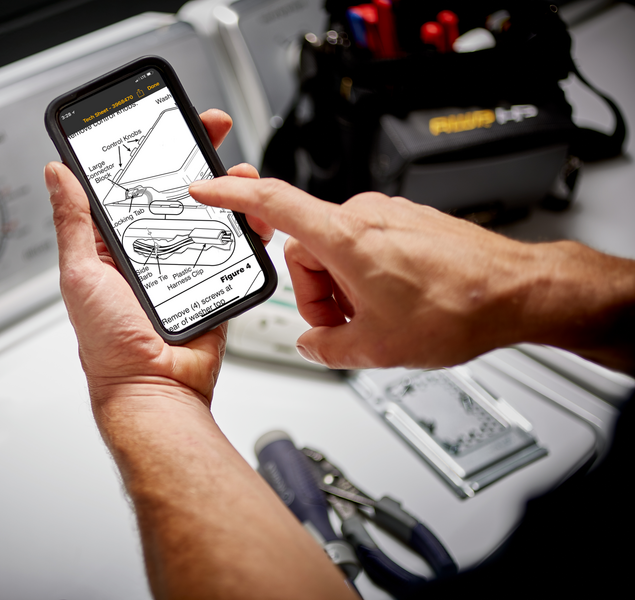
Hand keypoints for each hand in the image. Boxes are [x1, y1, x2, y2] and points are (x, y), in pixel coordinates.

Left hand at [45, 109, 272, 407]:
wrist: (154, 389)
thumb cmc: (109, 345)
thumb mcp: (80, 273)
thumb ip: (74, 222)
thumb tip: (58, 174)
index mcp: (115, 243)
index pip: (132, 184)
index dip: (147, 150)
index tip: (162, 123)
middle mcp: (152, 249)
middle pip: (178, 191)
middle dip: (197, 156)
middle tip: (211, 130)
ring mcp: (186, 264)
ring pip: (212, 214)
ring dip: (229, 189)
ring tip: (238, 175)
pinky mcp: (214, 281)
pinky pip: (236, 249)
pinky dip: (249, 229)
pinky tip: (254, 217)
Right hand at [188, 178, 594, 369]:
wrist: (517, 292)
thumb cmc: (458, 307)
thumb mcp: (376, 346)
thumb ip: (328, 346)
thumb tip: (315, 343)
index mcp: (344, 237)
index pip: (273, 203)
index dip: (231, 195)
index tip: (205, 188)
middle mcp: (363, 216)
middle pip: (306, 249)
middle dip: (316, 292)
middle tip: (344, 323)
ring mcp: (388, 216)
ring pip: (336, 251)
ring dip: (343, 288)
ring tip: (378, 319)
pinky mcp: (406, 222)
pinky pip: (365, 246)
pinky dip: (366, 277)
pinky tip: (396, 304)